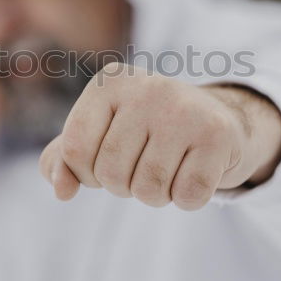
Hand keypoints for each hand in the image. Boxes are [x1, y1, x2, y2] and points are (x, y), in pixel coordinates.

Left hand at [38, 63, 280, 209]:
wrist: (218, 118)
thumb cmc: (147, 131)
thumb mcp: (99, 135)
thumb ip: (64, 160)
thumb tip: (61, 189)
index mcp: (109, 81)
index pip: (74, 149)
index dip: (86, 173)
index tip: (107, 160)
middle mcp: (147, 87)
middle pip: (111, 174)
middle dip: (124, 185)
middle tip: (145, 163)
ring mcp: (185, 108)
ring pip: (149, 189)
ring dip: (157, 195)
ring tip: (170, 167)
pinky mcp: (217, 134)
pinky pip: (188, 196)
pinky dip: (188, 198)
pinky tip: (195, 170)